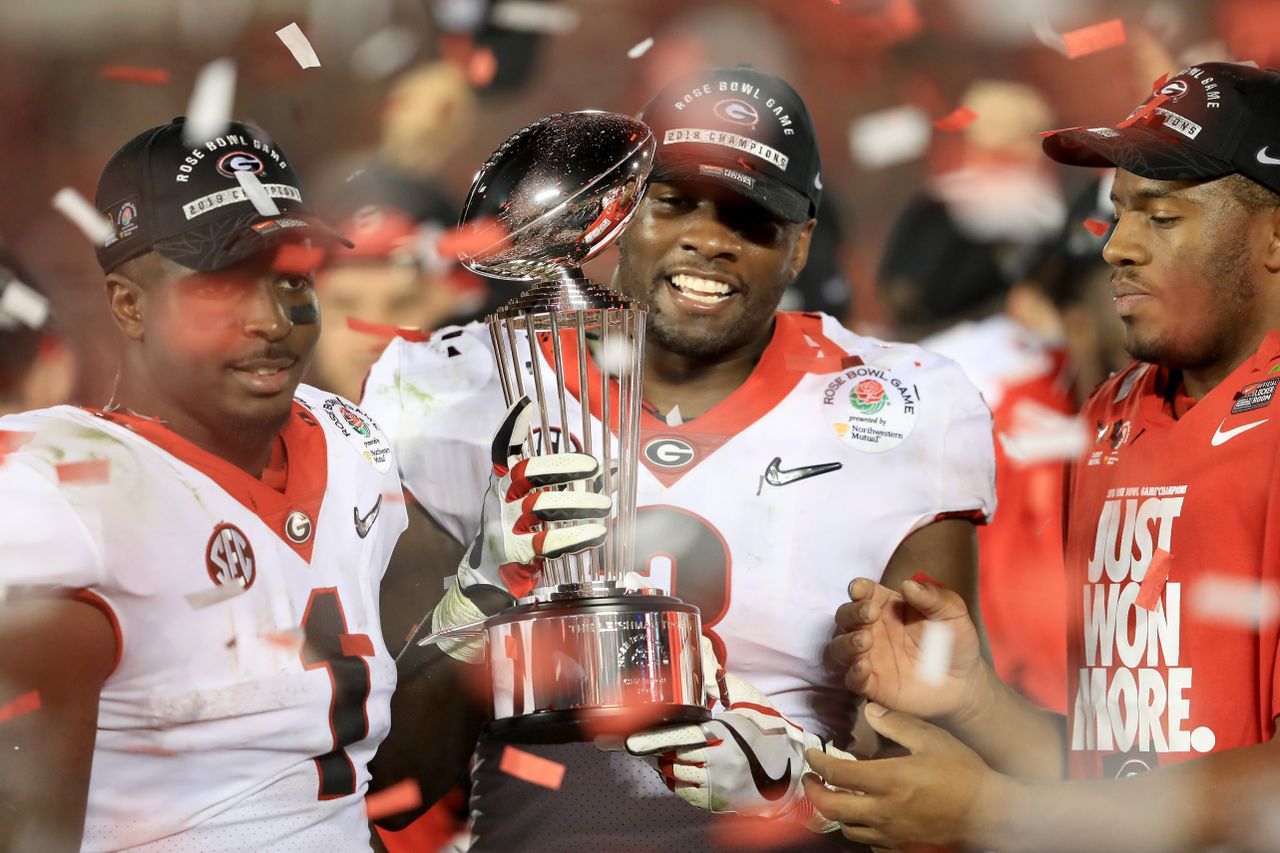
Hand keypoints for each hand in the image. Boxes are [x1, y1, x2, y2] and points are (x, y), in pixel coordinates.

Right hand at [456, 394, 609, 597]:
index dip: (511, 426)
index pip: (503, 449)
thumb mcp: (539, 506)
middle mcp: (501, 500)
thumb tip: (615, 464)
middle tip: (593, 466)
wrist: (489, 581)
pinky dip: (575, 537)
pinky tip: (597, 534)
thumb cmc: (519, 534)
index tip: (525, 403)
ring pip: (541, 506)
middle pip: (527, 473)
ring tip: (604, 506)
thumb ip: (574, 485)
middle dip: (562, 465)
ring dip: (578, 503)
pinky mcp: (515, 554)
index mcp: (504, 484)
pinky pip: (546, 543)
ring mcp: (505, 526)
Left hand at [622, 637, 853, 831]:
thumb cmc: (770, 730)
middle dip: (658, 749)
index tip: (630, 734)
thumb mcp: (746, 699)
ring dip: (666, 766)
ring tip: (663, 755)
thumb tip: (701, 646)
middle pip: (672, 757)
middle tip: (644, 742)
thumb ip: (717, 677)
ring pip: (677, 777)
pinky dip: (678, 784)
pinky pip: (687, 795)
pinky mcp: (719, 801)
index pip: (679, 734)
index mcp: (724, 733)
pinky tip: (677, 773)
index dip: (654, 735)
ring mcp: (719, 784)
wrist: (793, 768)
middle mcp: (720, 760)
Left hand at [801, 704, 1014, 849]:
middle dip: (813, 792)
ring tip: (835, 794)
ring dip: (834, 811)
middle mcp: (883, 811)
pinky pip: (869, 844)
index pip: (836, 773)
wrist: (992, 813)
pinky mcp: (902, 847)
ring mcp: (892, 833)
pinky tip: (865, 817)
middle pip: (831, 807)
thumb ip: (897, 724)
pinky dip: (859, 830)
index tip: (811, 754)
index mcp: (887, 781)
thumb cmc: (964, 773)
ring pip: (847, 828)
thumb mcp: (932, 739)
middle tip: (811, 778)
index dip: (817, 762)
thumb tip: (869, 710)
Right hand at [827, 578, 986, 722]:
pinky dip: (853, 672)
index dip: (858, 589)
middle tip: (870, 613)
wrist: (965, 682)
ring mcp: (869, 657)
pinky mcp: (872, 685)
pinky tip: (864, 666)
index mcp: (886, 606)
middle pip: (845, 616)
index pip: (864, 592)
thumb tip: (908, 585)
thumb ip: (933, 597)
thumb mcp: (953, 613)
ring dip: (848, 642)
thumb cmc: (955, 641)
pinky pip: (852, 678)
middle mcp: (872, 629)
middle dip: (852, 612)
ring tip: (866, 640)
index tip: (860, 588)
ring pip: (840, 647)